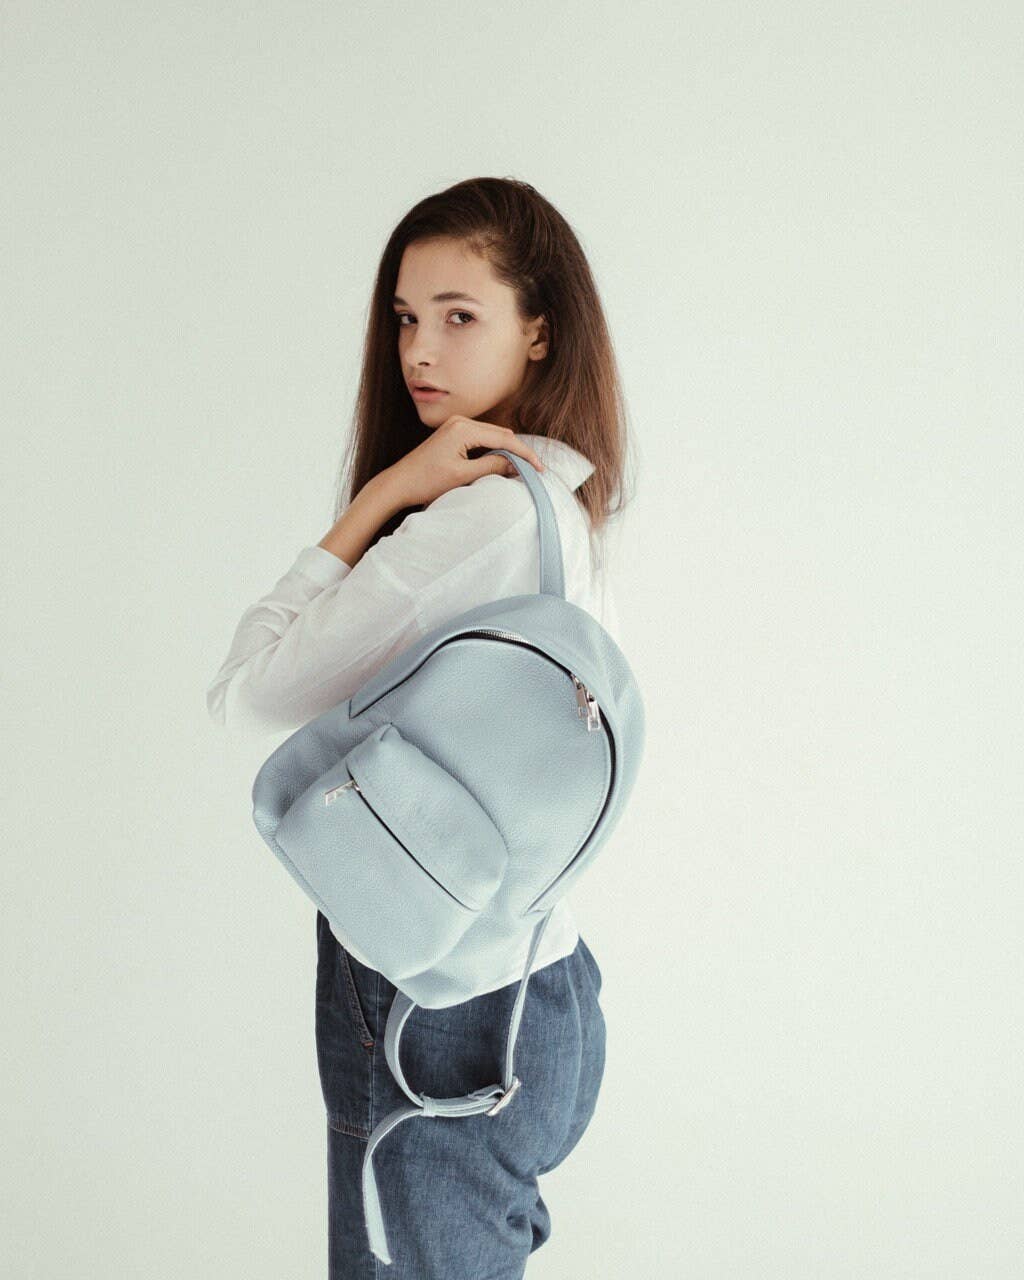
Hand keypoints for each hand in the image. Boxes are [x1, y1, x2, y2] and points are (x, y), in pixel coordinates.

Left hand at [388, 415, 546, 507]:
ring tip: (523, 467)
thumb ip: (492, 466)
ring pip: (492, 435)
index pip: (504, 438)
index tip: (539, 468)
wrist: (399, 483)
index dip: (524, 454)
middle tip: (536, 469)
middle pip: (500, 433)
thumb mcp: (463, 476)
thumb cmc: (426, 481)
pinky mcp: (453, 432)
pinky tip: (503, 460)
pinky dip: (494, 448)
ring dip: (507, 450)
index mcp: (463, 429)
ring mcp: (456, 425)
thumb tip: (515, 464)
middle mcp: (460, 421)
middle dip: (519, 451)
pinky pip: (481, 438)